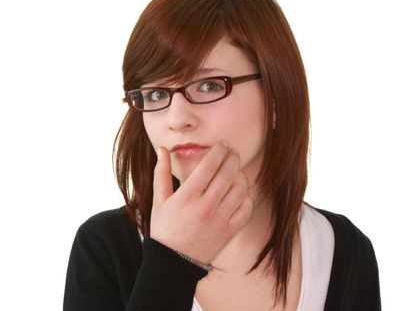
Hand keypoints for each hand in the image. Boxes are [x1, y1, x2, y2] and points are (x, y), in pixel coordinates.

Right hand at [150, 141, 252, 264]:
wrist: (173, 261)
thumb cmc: (165, 228)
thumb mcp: (159, 200)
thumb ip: (161, 172)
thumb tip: (163, 149)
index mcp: (187, 197)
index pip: (209, 166)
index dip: (219, 151)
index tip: (223, 144)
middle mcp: (205, 207)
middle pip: (227, 174)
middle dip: (233, 158)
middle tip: (233, 151)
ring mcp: (219, 220)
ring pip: (240, 190)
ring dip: (241, 175)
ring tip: (236, 170)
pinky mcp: (229, 232)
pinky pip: (246, 209)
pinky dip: (247, 197)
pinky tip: (240, 192)